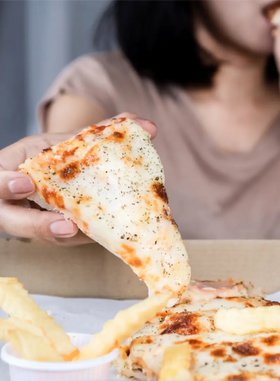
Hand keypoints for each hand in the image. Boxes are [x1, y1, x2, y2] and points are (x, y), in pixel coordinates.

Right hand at [0, 113, 155, 245]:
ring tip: (88, 235)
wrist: (70, 167)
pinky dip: (84, 237)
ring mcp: (33, 218)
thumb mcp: (76, 136)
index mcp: (11, 164)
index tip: (28, 184)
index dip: (4, 184)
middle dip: (35, 224)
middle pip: (10, 219)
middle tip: (67, 226)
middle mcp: (16, 197)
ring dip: (66, 236)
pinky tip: (107, 236)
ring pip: (41, 234)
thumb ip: (108, 128)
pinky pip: (65, 239)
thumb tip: (149, 126)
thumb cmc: (65, 150)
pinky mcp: (53, 232)